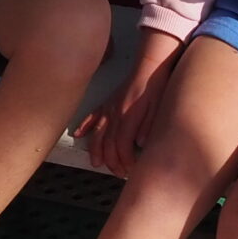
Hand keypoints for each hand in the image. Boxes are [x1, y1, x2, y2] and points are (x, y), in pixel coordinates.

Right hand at [73, 29, 182, 176]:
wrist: (149, 65)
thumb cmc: (156, 86)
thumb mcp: (158, 108)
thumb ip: (148, 126)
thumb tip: (141, 144)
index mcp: (128, 117)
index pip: (122, 146)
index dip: (125, 160)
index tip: (130, 169)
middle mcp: (115, 114)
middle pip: (108, 144)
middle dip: (112, 161)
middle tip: (119, 172)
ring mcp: (109, 108)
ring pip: (97, 134)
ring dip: (96, 150)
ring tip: (97, 163)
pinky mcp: (108, 103)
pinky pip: (92, 116)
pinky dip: (85, 126)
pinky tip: (79, 135)